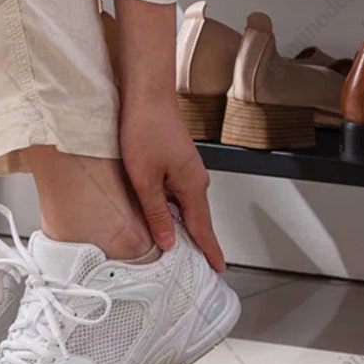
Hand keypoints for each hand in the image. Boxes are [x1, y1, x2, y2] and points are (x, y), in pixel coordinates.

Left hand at [119, 92, 224, 272]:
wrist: (147, 94)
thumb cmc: (145, 129)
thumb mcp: (145, 179)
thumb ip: (157, 212)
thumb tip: (168, 241)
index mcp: (192, 186)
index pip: (203, 229)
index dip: (210, 251)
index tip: (219, 269)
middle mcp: (196, 179)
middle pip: (198, 218)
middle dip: (198, 242)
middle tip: (200, 265)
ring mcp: (188, 168)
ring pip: (187, 205)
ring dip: (184, 224)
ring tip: (179, 246)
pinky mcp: (178, 160)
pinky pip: (179, 192)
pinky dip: (175, 207)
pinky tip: (163, 213)